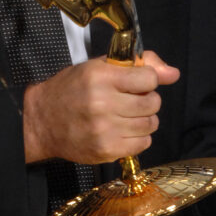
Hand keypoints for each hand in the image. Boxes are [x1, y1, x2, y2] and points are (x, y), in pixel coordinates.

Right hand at [22, 51, 179, 164]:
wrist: (42, 121)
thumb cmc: (69, 90)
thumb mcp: (98, 67)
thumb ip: (137, 65)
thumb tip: (173, 73)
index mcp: (100, 76)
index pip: (149, 77)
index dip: (147, 79)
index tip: (137, 82)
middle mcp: (102, 102)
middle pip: (153, 102)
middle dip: (147, 99)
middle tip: (131, 99)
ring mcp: (105, 129)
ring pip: (151, 124)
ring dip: (144, 119)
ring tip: (126, 115)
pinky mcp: (106, 150)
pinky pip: (143, 144)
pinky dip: (138, 137)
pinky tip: (123, 130)